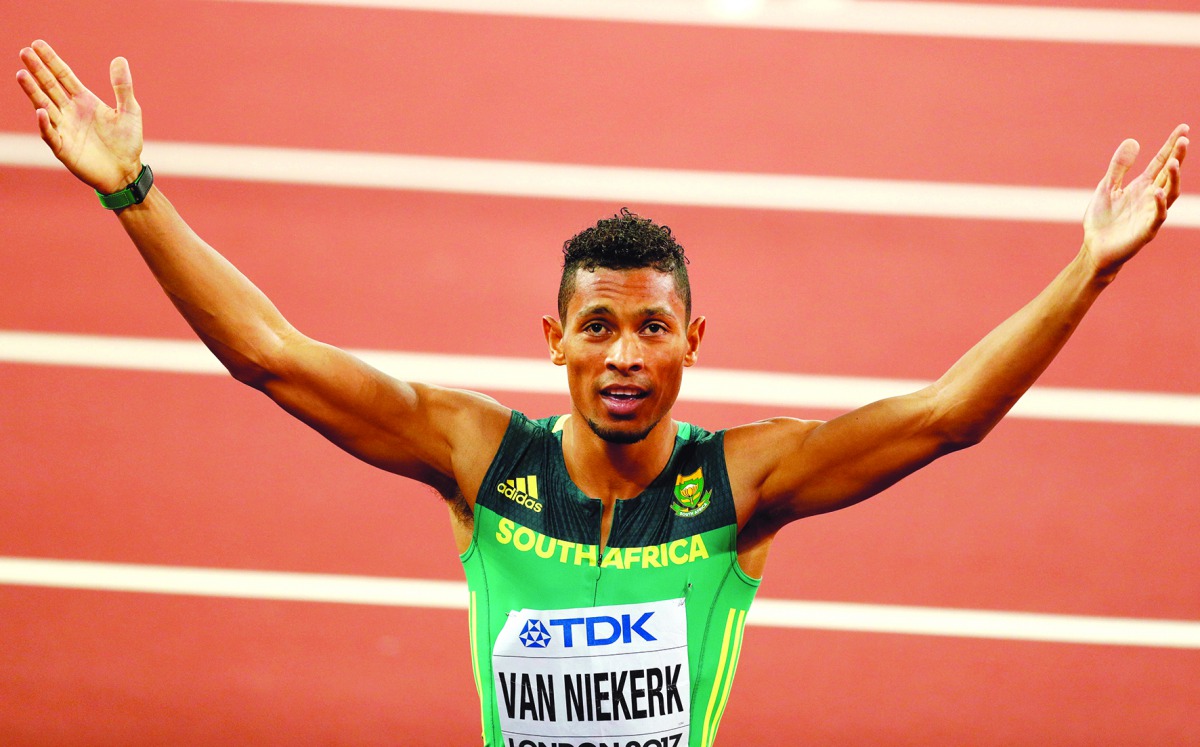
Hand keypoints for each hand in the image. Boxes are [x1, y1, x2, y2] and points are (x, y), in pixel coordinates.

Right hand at [16, 40, 143, 194]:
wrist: (127, 172)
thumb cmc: (128, 142)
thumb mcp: (129, 111)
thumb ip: (122, 87)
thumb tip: (119, 59)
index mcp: (84, 101)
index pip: (63, 76)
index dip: (51, 60)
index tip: (37, 44)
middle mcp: (70, 112)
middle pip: (50, 87)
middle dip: (37, 70)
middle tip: (24, 52)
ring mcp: (65, 129)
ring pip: (44, 106)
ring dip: (33, 92)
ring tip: (21, 75)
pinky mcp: (64, 148)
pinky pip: (51, 135)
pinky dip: (45, 124)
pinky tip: (41, 111)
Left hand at [1082, 124, 1187, 276]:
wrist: (1095, 248)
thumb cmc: (1102, 219)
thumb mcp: (1107, 187)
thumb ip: (1119, 166)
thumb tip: (1133, 140)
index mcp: (1142, 186)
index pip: (1161, 162)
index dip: (1171, 145)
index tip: (1183, 128)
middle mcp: (1150, 197)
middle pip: (1169, 174)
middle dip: (1177, 157)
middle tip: (1184, 140)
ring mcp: (1151, 213)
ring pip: (1169, 193)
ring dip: (1174, 178)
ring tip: (1174, 162)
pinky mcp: (1146, 230)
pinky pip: (1157, 216)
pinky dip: (1159, 204)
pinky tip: (1157, 192)